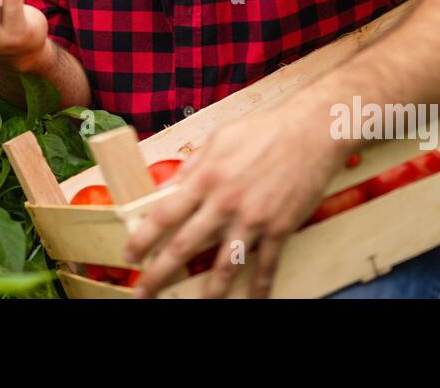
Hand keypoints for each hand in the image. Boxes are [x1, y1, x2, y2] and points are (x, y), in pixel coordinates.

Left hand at [121, 96, 346, 297]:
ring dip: (208, 292)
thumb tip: (169, 189)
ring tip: (196, 307)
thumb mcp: (218, 139)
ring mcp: (253, 219)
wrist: (310, 133)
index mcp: (205, 178)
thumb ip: (192, 166)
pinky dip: (261, 287)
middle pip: (185, 246)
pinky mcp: (280, 227)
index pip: (164, 215)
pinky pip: (267, 264)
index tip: (130, 256)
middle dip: (160, 273)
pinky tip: (253, 302)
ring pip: (224, 264)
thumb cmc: (261, 132)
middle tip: (143, 292)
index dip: (143, 239)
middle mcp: (225, 202)